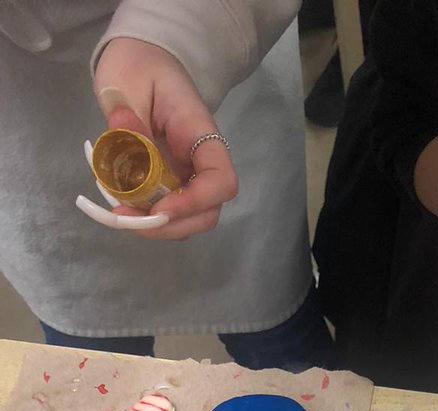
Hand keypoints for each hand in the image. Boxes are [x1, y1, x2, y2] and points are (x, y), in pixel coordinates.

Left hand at [92, 38, 238, 240]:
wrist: (142, 62)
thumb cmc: (140, 66)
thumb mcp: (127, 82)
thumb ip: (126, 114)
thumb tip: (123, 134)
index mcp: (200, 134)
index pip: (221, 181)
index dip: (195, 202)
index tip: (159, 207)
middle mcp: (201, 162)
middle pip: (208, 212)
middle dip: (172, 225)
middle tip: (128, 218)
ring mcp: (188, 176)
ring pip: (190, 219)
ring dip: (159, 227)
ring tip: (122, 214)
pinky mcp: (172, 183)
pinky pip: (169, 212)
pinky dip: (148, 219)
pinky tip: (124, 206)